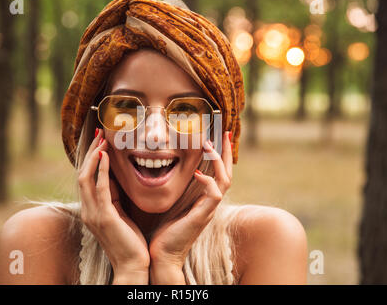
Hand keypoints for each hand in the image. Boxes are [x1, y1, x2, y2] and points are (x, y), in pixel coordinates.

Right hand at [78, 129, 149, 280]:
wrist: (132, 265)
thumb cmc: (129, 240)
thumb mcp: (119, 213)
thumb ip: (113, 196)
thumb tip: (113, 177)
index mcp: (91, 209)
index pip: (86, 178)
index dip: (91, 158)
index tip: (100, 140)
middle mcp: (88, 210)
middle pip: (82, 173)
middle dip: (90, 151)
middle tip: (100, 132)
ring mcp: (94, 214)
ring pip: (86, 177)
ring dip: (94, 156)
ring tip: (102, 138)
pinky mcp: (104, 217)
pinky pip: (100, 188)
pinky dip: (101, 170)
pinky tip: (106, 156)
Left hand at [148, 131, 232, 273]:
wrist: (161, 254)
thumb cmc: (162, 229)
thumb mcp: (168, 201)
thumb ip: (171, 186)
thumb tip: (159, 166)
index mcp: (202, 198)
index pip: (217, 172)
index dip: (218, 154)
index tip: (214, 136)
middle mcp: (209, 202)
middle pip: (227, 172)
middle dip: (226, 151)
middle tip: (223, 132)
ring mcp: (208, 210)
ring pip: (225, 180)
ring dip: (219, 161)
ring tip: (208, 145)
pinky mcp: (203, 216)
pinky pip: (215, 195)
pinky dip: (209, 182)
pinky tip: (198, 173)